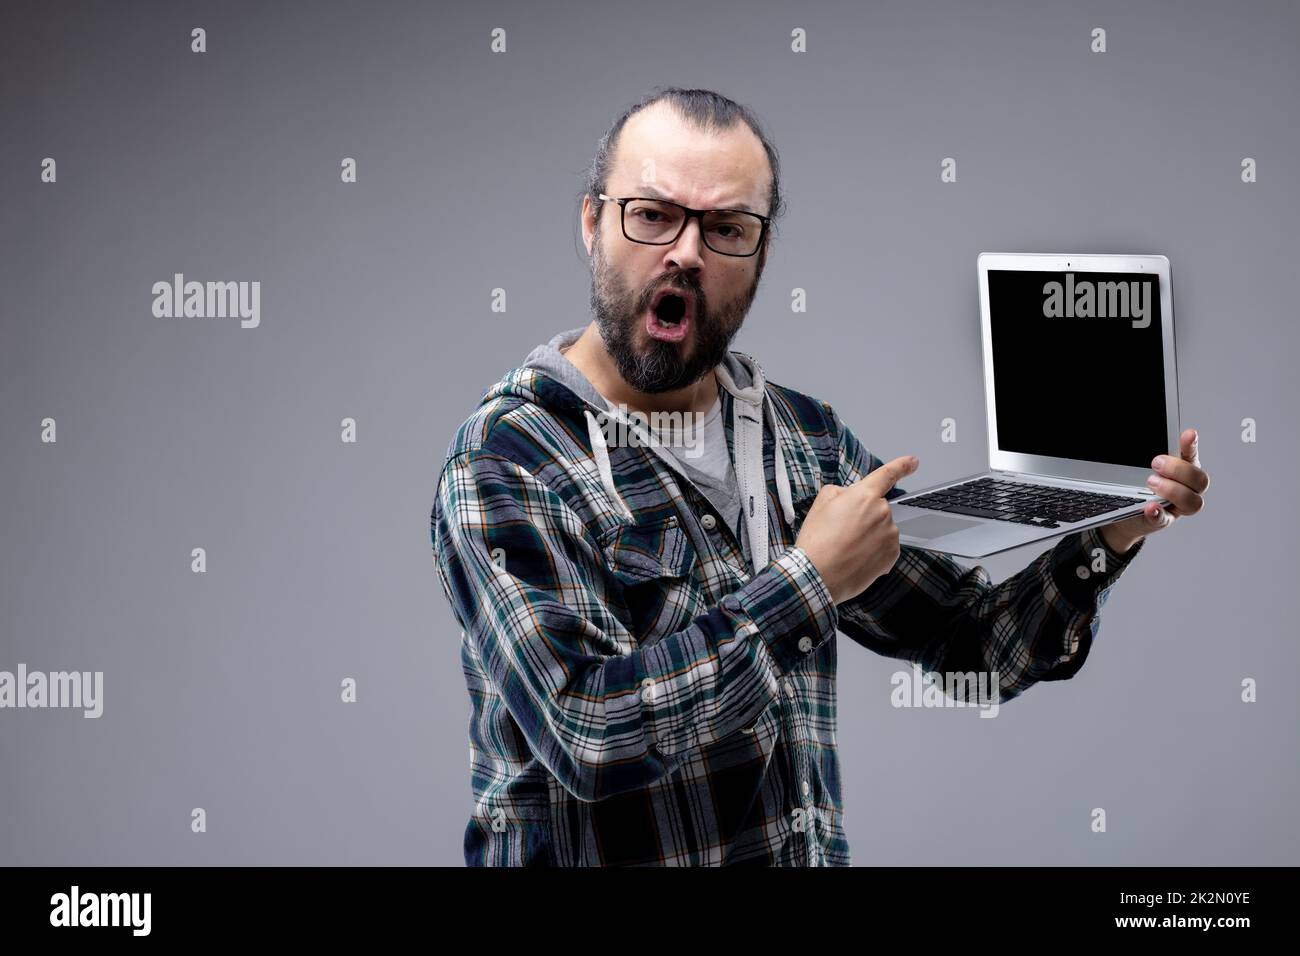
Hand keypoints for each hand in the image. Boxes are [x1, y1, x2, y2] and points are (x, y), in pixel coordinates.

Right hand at [795, 455, 919, 603]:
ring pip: (882, 529)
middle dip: (864, 516)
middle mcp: (883, 512)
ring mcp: (890, 535)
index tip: (913, 462)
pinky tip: (856, 557)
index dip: (902, 466)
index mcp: (865, 495)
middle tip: (842, 531)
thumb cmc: (817, 540)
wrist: (818, 574)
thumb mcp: (821, 503)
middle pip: (878, 508)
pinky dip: (873, 551)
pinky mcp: (892, 555)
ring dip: (869, 535)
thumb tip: (849, 496)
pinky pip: (885, 547)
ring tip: (847, 547)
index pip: (887, 474)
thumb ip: (841, 492)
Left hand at [1101, 428, 1209, 554]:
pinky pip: (1164, 519)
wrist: (1124, 513)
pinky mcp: (1162, 521)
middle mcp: (1187, 489)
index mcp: (1183, 471)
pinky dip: (1157, 513)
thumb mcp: (1140, 469)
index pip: (1193, 457)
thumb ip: (1144, 456)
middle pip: (1200, 480)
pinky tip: (1150, 507)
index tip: (1188, 434)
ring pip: (1193, 502)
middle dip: (1179, 469)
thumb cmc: (1138, 486)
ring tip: (1150, 483)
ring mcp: (1177, 507)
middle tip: (1156, 464)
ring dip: (1173, 490)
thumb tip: (1130, 437)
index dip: (1192, 446)